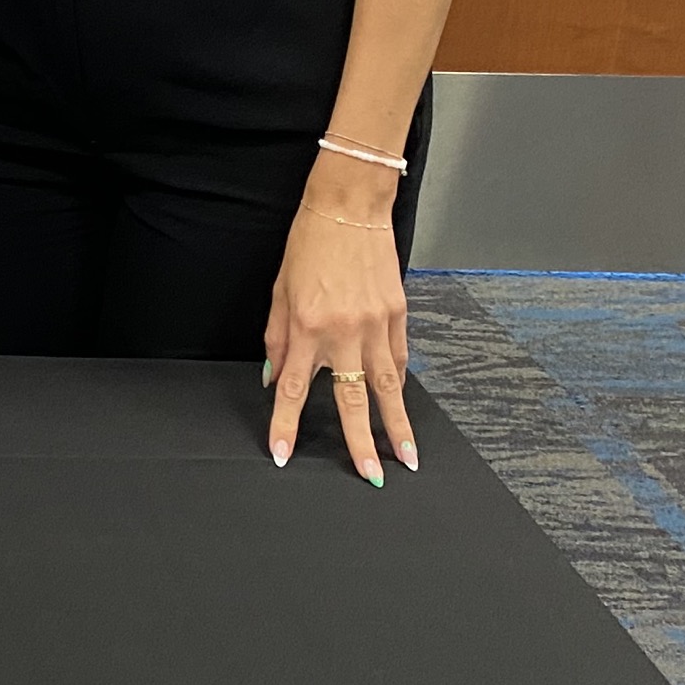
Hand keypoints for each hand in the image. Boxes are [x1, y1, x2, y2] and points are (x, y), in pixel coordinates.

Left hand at [263, 167, 415, 484]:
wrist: (347, 209)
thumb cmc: (308, 246)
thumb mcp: (279, 293)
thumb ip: (277, 340)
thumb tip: (277, 379)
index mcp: (306, 328)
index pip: (295, 390)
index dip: (286, 426)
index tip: (283, 456)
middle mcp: (343, 332)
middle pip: (352, 401)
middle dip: (361, 443)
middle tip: (371, 476)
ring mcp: (376, 325)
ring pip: (388, 387)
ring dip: (398, 426)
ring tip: (407, 457)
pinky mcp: (398, 315)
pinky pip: (399, 359)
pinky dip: (399, 384)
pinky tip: (400, 406)